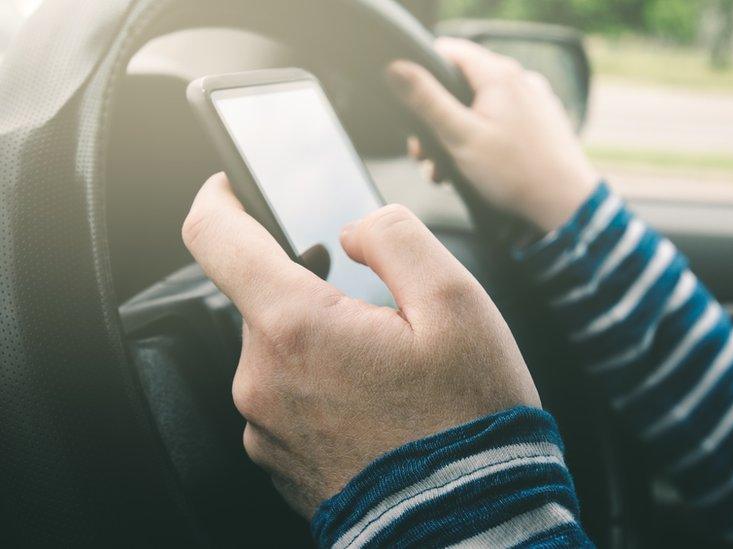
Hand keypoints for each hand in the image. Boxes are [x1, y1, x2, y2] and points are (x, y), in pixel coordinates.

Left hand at [182, 173, 539, 518]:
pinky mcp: (278, 461)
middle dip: (312, 288)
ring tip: (390, 371)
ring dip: (322, 341)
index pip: (215, 238)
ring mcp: (265, 427)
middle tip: (382, 314)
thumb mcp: (456, 302)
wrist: (469, 523)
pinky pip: (288, 398)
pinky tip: (376, 405)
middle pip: (264, 300)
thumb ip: (396, 238)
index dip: (219, 198)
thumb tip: (355, 229)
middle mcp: (262, 379)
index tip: (232, 186)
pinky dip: (323, 386)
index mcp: (296, 327)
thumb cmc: (468, 417)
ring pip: (280, 350)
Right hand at [387, 38, 599, 232]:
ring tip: (445, 171)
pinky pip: (503, 123)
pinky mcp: (541, 124)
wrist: (565, 206)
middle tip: (423, 153)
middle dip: (436, 119)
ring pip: (481, 108)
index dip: (423, 72)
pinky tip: (474, 171)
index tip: (409, 102)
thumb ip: (426, 101)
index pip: (449, 51)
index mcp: (499, 75)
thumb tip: (395, 68)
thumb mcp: (459, 137)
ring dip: (456, 137)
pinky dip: (482, 141)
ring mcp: (534, 102)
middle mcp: (521, 80)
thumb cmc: (514, 173)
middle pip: (462, 85)